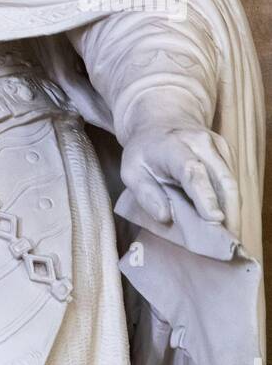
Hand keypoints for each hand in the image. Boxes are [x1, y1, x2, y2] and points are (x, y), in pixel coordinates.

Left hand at [121, 125, 239, 236]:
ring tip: (227, 240)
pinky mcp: (227, 153)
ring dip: (232, 213)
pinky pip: (233, 183)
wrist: (160, 120)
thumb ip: (144, 193)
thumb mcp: (131, 170)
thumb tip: (164, 216)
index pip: (192, 171)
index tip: (214, 220)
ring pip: (232, 184)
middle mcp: (200, 142)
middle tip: (226, 245)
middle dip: (228, 213)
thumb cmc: (144, 151)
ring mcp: (217, 146)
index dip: (205, 196)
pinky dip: (231, 205)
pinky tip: (225, 223)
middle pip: (222, 180)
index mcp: (172, 145)